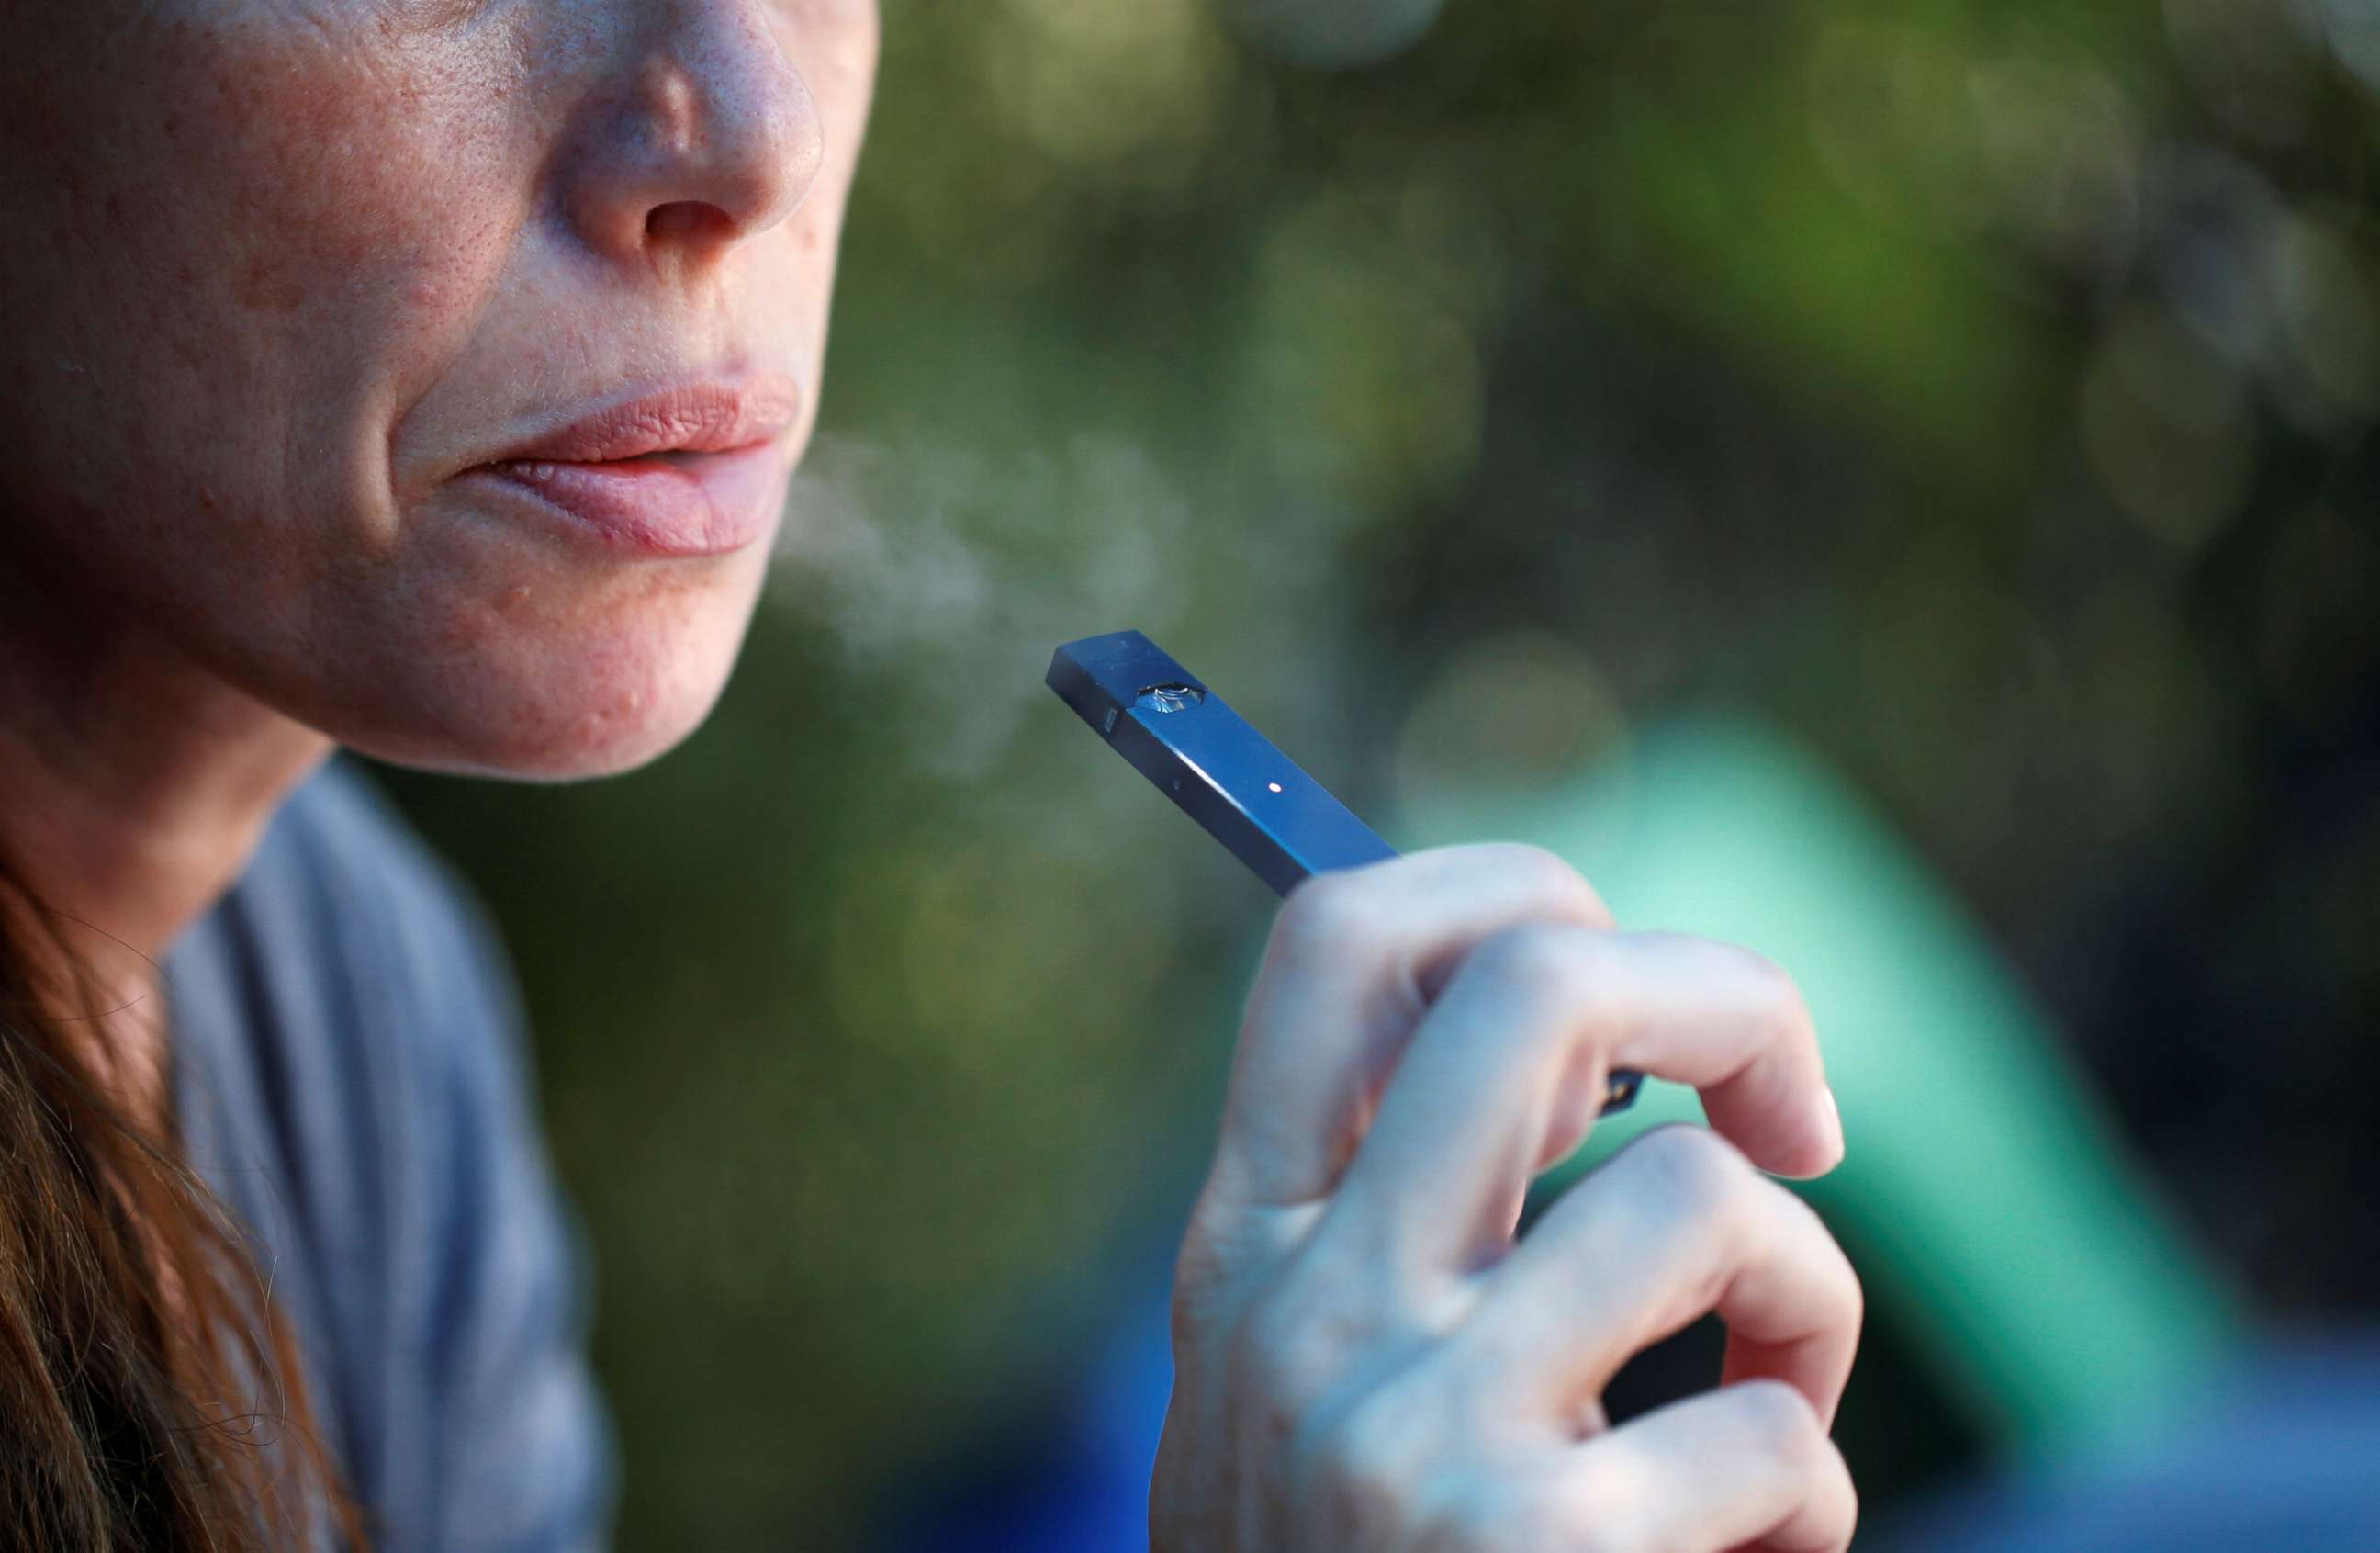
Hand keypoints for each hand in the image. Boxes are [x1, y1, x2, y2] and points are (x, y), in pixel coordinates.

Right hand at [1152, 846, 1859, 1551]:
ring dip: (1805, 1298)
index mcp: (1246, 1254)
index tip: (1633, 994)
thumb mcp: (1303, 1402)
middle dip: (1729, 998)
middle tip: (1794, 1115)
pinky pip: (1778, 1440)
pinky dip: (1807, 1507)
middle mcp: (1308, 1314)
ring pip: (1704, 1200)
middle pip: (1540, 981)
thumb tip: (1592, 1057)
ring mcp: (1412, 1431)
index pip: (1336, 946)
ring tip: (1769, 1401)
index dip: (1508, 883)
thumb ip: (1390, 1243)